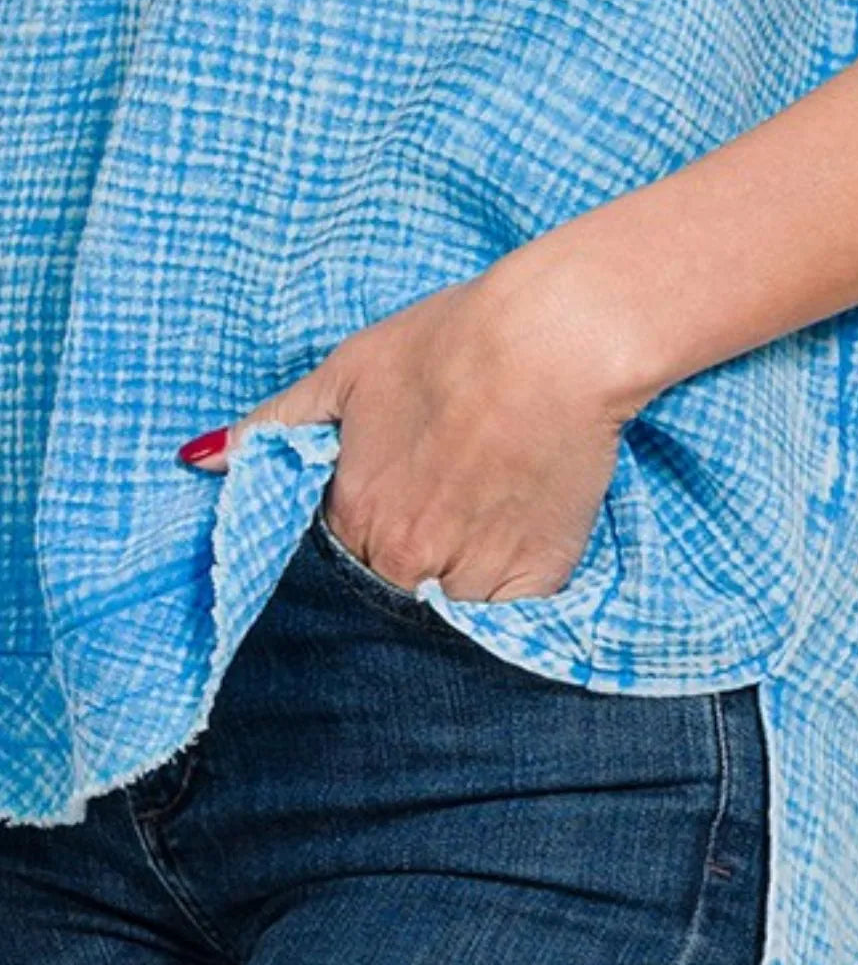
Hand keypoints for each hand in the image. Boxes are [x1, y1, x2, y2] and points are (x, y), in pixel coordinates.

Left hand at [176, 244, 641, 602]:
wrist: (554, 344)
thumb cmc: (451, 344)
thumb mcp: (348, 370)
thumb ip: (275, 424)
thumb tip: (196, 459)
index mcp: (352, 514)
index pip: (338, 556)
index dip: (366, 526)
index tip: (399, 492)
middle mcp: (402, 560)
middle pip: (392, 589)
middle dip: (410, 559)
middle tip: (448, 499)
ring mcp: (468, 579)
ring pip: (449, 611)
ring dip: (458, 581)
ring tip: (486, 516)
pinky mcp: (534, 583)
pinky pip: (511, 621)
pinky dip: (510, 596)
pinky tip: (520, 540)